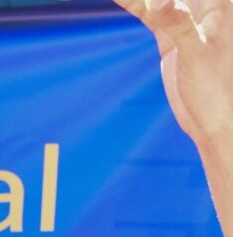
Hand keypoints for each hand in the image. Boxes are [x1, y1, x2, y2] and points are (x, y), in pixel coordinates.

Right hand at [112, 0, 232, 142]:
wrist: (213, 121)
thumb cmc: (217, 90)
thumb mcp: (198, 55)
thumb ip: (179, 25)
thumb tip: (160, 3)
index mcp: (219, 3)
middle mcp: (203, 8)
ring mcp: (184, 20)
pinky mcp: (170, 38)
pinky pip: (148, 14)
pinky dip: (134, 5)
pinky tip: (119, 0)